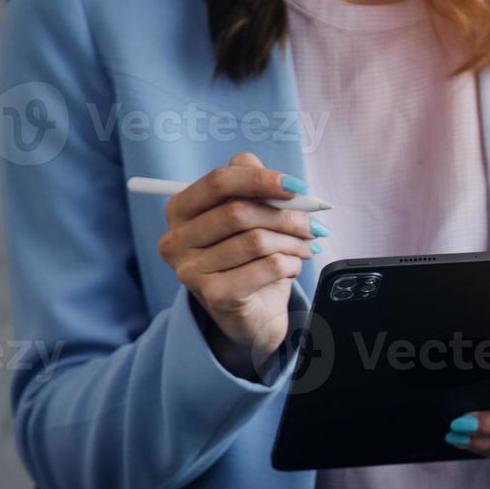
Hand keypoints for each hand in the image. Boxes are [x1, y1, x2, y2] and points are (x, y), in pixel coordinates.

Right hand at [156, 152, 323, 375]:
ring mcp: (191, 270)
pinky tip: (293, 267)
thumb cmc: (249, 258)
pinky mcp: (215, 295)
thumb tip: (272, 174)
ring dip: (294, 242)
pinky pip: (268, 267)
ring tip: (307, 247)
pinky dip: (291, 263)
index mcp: (180, 210)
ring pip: (257, 240)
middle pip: (239, 212)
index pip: (218, 182)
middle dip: (286, 216)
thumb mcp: (249, 216)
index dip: (260, 180)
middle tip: (313, 224)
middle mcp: (176, 240)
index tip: (297, 186)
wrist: (252, 314)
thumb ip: (251, 185)